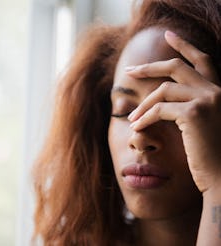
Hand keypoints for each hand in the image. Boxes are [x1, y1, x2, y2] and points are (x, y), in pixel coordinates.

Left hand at [126, 30, 220, 192]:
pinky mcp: (194, 114)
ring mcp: (207, 99)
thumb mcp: (201, 123)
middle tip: (129, 70)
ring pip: (163, 90)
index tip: (168, 35)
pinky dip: (144, 118)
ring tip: (131, 118)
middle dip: (149, 68)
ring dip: (143, 104)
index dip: (184, 45)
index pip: (202, 59)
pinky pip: (159, 109)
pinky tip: (136, 127)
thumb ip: (188, 105)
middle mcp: (216, 90)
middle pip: (175, 67)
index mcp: (219, 90)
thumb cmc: (210, 153)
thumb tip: (162, 97)